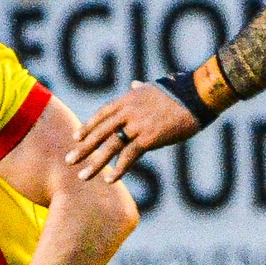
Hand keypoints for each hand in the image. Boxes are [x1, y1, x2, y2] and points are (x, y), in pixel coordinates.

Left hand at [69, 81, 201, 181]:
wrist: (196, 95)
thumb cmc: (179, 91)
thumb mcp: (154, 87)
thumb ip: (140, 88)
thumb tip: (134, 84)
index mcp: (128, 99)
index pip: (102, 115)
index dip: (88, 127)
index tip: (76, 137)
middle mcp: (128, 112)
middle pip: (100, 132)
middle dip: (83, 148)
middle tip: (69, 160)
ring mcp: (137, 125)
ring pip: (110, 146)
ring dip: (95, 163)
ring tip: (82, 176)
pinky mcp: (149, 137)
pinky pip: (130, 156)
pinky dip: (119, 169)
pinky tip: (110, 180)